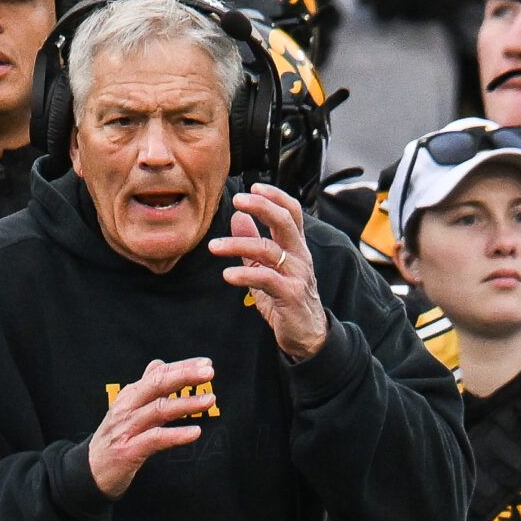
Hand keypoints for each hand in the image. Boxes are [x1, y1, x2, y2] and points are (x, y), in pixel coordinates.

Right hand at [86, 357, 215, 498]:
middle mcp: (127, 408)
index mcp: (130, 395)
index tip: (206, 364)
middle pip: (156, 385)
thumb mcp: (128, 409)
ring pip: (158, 410)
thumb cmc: (115, 438)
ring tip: (209, 400)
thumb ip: (146, 387)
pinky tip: (195, 432)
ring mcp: (126, 428)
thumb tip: (159, 363)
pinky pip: (155, 439)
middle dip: (183, 376)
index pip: (158, 374)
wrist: (90, 471)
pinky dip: (176, 434)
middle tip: (209, 373)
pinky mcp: (128, 451)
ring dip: (186, 404)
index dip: (182, 367)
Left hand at [210, 183, 328, 360]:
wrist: (307, 334)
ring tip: (214, 246)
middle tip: (237, 200)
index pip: (291, 211)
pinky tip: (227, 274)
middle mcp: (300, 256)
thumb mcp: (267, 267)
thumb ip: (253, 242)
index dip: (274, 196)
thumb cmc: (286, 298)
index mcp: (296, 246)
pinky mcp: (291, 295)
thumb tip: (237, 217)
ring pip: (269, 250)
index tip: (253, 186)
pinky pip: (266, 279)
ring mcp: (297, 274)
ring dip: (238, 244)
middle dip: (261, 206)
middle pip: (284, 221)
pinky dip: (245, 275)